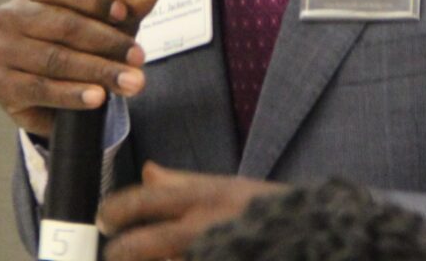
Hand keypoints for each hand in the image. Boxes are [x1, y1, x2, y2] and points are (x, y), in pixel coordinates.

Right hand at [0, 0, 164, 136]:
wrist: (52, 92)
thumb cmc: (81, 44)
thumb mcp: (107, 23)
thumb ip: (129, 2)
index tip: (125, 15)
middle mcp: (10, 14)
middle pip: (63, 25)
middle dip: (107, 42)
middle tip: (139, 58)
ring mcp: (0, 48)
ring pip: (54, 58)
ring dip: (97, 71)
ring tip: (130, 83)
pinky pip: (39, 88)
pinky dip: (72, 94)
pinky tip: (97, 98)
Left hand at [97, 162, 284, 260]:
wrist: (319, 237)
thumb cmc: (271, 213)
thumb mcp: (228, 188)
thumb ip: (183, 182)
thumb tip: (148, 172)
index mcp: (202, 199)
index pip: (140, 202)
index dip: (113, 212)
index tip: (106, 221)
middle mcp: (200, 229)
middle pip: (135, 248)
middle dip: (118, 255)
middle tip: (115, 255)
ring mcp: (209, 253)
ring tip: (155, 257)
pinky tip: (176, 260)